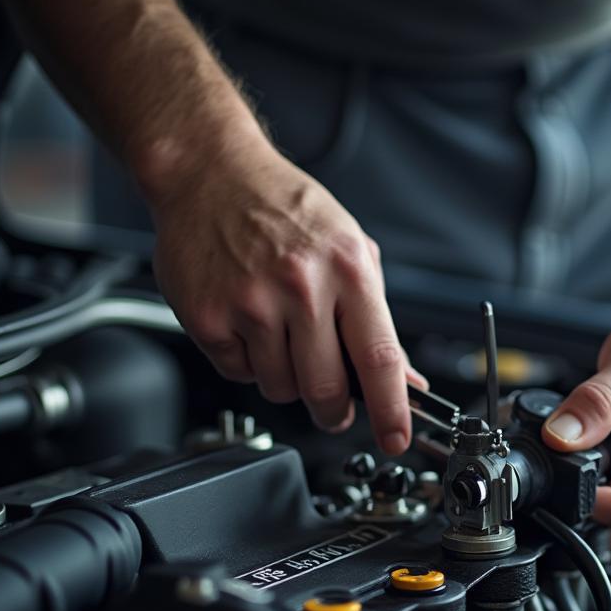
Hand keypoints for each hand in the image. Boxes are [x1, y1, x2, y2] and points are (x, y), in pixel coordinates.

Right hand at [149, 134, 419, 453]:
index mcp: (347, 270)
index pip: (380, 358)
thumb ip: (378, 318)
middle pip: (326, 389)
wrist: (210, 171)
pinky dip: (247, 360)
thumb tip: (404, 379)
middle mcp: (301, 287)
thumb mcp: (350, 251)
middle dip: (334, 411)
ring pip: (280, 388)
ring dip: (286, 378)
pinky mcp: (207, 316)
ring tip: (280, 332)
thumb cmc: (285, 210)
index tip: (397, 439)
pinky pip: (239, 372)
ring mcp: (250, 303)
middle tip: (333, 405)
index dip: (392, 409)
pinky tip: (247, 322)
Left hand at [540, 309, 610, 546]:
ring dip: (582, 480)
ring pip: (597, 515)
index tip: (558, 456)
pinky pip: (600, 500)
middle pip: (603, 519)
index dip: (575, 488)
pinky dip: (587, 476)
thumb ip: (597, 402)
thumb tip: (558, 437)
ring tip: (594, 436)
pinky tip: (596, 446)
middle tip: (579, 437)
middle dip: (578, 484)